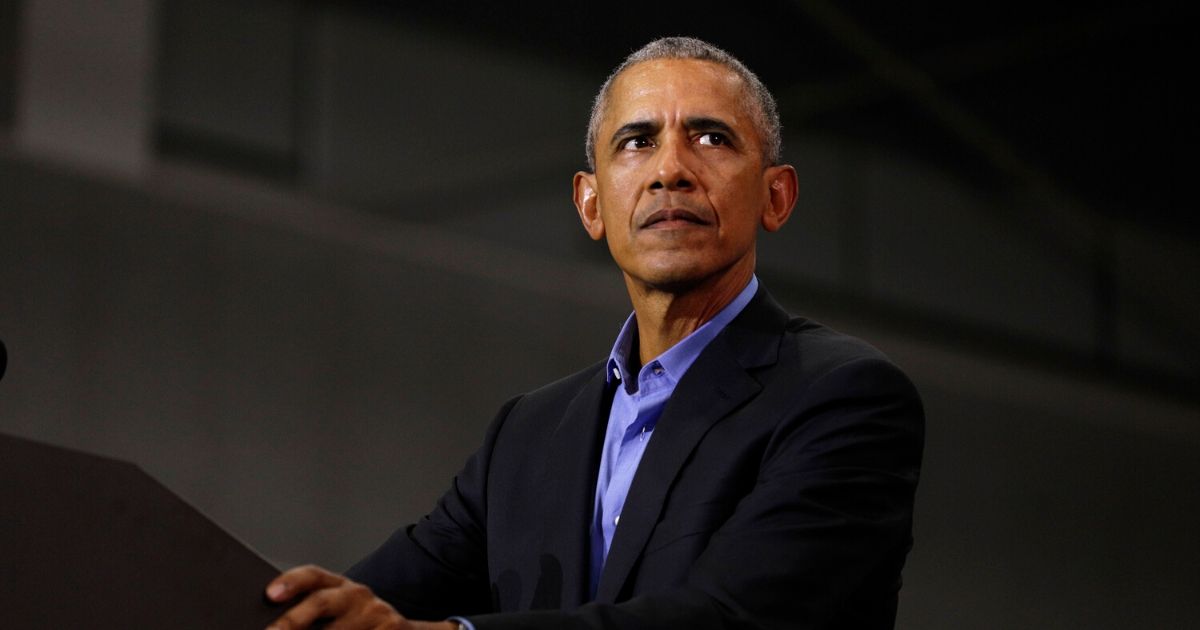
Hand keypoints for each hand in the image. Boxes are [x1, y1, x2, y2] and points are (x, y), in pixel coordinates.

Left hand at [264, 564, 437, 629]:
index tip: (271, 593)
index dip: (292, 581)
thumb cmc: (358, 624)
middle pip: (320, 602)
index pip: (313, 576)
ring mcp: (375, 615)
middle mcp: (357, 596)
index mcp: (340, 586)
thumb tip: (276, 624)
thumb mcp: (338, 611)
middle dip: (293, 620)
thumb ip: (311, 613)